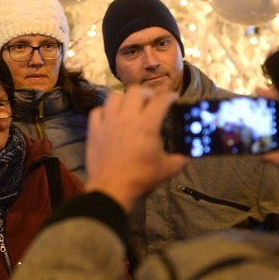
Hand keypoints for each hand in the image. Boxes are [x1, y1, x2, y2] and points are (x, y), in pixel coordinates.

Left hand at [85, 86, 186, 211]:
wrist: (112, 188)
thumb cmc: (140, 178)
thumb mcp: (166, 170)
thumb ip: (178, 160)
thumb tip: (184, 157)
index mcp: (147, 125)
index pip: (160, 101)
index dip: (169, 96)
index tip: (173, 97)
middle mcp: (127, 118)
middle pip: (135, 91)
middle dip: (146, 93)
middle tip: (150, 101)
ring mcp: (108, 122)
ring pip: (114, 97)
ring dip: (124, 99)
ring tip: (129, 107)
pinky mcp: (94, 130)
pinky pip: (97, 111)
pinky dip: (104, 111)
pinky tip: (109, 118)